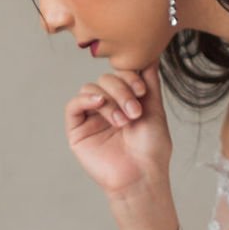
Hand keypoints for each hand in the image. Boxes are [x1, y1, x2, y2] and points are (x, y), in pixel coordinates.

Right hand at [65, 64, 171, 199]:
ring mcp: (91, 118)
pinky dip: (86, 99)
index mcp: (124, 101)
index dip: (129, 76)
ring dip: (109, 99)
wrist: (142, 175)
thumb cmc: (151, 148)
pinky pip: (74, 105)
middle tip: (134, 111)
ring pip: (90, 89)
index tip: (142, 91)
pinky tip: (100, 105)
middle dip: (121, 90)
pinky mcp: (77, 130)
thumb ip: (149, 82)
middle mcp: (107, 107)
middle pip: (105, 79)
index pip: (119, 74)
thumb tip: (151, 54)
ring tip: (123, 120)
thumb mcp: (154, 109)